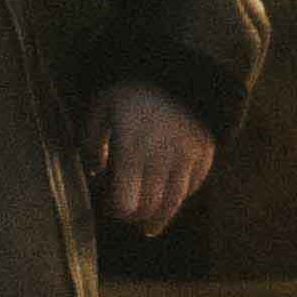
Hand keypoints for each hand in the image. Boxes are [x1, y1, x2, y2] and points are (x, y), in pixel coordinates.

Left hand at [86, 84, 212, 239]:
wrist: (178, 72)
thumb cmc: (129, 93)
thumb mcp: (100, 112)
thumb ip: (92, 146)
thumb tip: (96, 175)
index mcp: (133, 152)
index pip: (127, 203)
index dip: (118, 210)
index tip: (112, 206)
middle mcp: (163, 160)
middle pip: (151, 208)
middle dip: (137, 215)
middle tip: (128, 212)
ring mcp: (187, 159)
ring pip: (175, 202)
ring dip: (160, 215)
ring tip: (150, 224)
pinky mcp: (205, 155)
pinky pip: (193, 186)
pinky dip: (180, 194)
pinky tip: (170, 196)